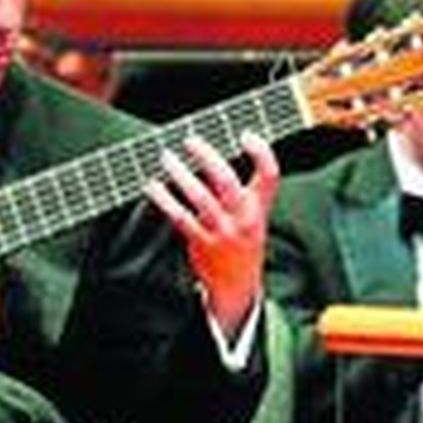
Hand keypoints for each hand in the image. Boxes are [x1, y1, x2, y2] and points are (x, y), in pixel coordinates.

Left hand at [146, 131, 278, 336]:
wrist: (238, 287)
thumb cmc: (241, 241)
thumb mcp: (251, 216)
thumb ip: (237, 190)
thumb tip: (210, 156)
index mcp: (259, 208)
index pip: (270, 176)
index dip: (261, 153)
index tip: (245, 134)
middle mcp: (243, 218)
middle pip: (228, 181)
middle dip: (208, 157)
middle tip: (189, 140)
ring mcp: (222, 232)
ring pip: (201, 198)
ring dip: (181, 175)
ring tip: (166, 157)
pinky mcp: (202, 244)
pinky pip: (180, 217)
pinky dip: (164, 199)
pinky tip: (152, 186)